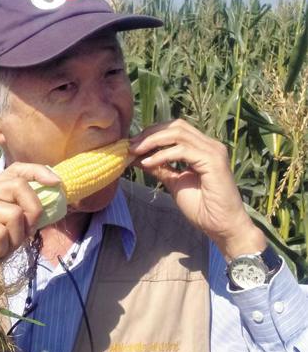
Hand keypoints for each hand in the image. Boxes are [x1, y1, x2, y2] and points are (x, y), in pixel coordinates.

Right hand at [0, 163, 59, 319]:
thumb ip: (23, 217)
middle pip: (19, 186)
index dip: (38, 172)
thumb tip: (50, 207)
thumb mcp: (9, 231)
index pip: (16, 169)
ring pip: (14, 213)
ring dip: (15, 238)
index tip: (56, 182)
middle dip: (32, 211)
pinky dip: (1, 248)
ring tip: (1, 248)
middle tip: (24, 234)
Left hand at [129, 119, 265, 259]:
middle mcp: (210, 145)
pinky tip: (148, 163)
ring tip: (135, 152)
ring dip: (153, 141)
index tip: (132, 145)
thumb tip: (139, 157)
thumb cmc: (202, 208)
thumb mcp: (174, 182)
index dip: (152, 133)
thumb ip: (160, 168)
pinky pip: (182, 150)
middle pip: (176, 126)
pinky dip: (162, 155)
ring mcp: (213, 151)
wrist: (221, 226)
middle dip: (150, 133)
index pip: (175, 129)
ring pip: (178, 134)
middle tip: (131, 145)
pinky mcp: (213, 161)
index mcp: (202, 148)